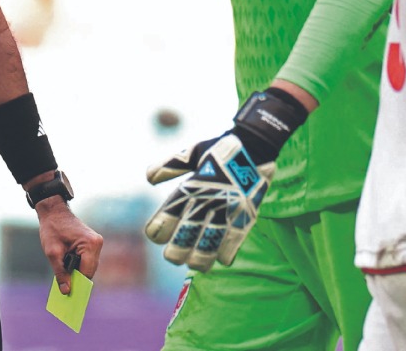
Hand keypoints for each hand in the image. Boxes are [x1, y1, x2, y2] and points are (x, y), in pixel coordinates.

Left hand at [34, 198, 102, 295]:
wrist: (54, 211)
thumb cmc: (52, 229)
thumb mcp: (52, 253)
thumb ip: (60, 273)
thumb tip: (66, 291)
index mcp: (91, 244)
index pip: (87, 272)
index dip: (78, 285)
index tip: (70, 297)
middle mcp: (97, 244)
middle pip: (89, 271)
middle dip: (77, 280)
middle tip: (65, 290)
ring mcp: (96, 243)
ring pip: (89, 267)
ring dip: (77, 273)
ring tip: (64, 279)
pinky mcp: (91, 244)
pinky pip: (87, 260)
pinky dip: (78, 266)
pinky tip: (67, 270)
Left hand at [143, 87, 307, 269]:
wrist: (256, 142)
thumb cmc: (220, 148)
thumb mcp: (192, 152)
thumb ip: (170, 165)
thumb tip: (149, 177)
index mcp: (193, 184)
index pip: (171, 212)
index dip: (160, 228)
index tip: (153, 236)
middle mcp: (209, 198)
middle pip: (188, 232)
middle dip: (178, 249)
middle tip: (172, 257)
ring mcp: (229, 208)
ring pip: (211, 241)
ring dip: (201, 257)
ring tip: (195, 264)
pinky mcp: (246, 213)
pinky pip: (236, 239)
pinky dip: (227, 252)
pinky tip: (221, 259)